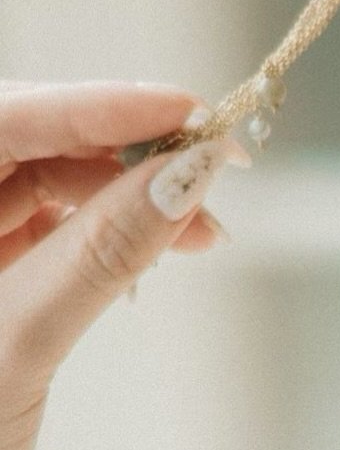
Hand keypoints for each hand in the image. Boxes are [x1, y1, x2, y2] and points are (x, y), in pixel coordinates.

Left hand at [0, 81, 249, 449]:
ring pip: (41, 180)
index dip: (97, 105)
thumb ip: (103, 249)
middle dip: (123, 150)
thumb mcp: (19, 345)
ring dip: (126, 192)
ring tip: (200, 225)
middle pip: (26, 140)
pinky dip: (105, 227)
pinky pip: (42, 223)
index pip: (4, 117)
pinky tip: (160, 242)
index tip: (186, 107)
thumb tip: (187, 171)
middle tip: (209, 164)